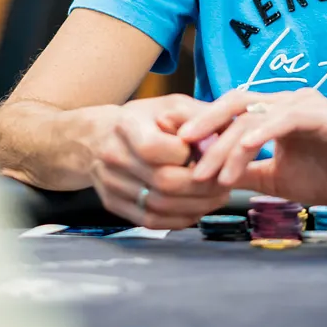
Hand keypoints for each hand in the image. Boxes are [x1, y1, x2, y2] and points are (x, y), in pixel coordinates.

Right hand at [89, 95, 232, 229]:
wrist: (98, 137)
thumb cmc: (144, 119)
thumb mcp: (172, 105)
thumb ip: (201, 117)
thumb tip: (229, 135)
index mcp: (127, 125)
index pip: (156, 148)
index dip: (188, 155)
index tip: (210, 152)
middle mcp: (114, 156)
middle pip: (163, 182)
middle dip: (202, 186)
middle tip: (226, 183)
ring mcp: (111, 183)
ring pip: (160, 207)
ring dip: (197, 206)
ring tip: (218, 196)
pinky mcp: (114, 204)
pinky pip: (151, 221)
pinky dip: (180, 219)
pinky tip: (197, 208)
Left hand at [176, 88, 326, 207]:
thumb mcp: (275, 177)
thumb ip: (244, 171)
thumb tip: (206, 176)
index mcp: (274, 112)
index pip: (230, 110)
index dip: (203, 123)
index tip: (176, 146)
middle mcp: (286, 101)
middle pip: (235, 103)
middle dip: (205, 125)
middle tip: (180, 147)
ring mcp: (304, 104)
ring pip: (254, 116)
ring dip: (228, 145)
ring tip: (211, 174)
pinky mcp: (322, 116)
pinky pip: (284, 119)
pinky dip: (261, 133)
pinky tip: (244, 150)